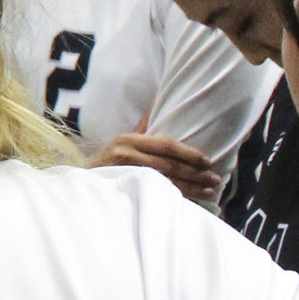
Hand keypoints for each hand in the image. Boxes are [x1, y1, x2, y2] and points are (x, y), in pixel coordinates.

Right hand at [90, 133, 221, 200]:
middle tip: (215, 180)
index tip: (208, 161)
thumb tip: (159, 98)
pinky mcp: (124, 189)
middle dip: (195, 173)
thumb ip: (144, 124)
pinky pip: (156, 193)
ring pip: (165, 181)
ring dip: (191, 187)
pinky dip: (176, 197)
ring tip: (210, 191)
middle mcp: (125, 154)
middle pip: (168, 164)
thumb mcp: (122, 140)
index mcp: (128, 139)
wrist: (83, 184)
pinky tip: (192, 201)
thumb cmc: (109, 161)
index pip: (166, 145)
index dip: (189, 153)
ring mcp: (123, 173)